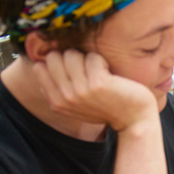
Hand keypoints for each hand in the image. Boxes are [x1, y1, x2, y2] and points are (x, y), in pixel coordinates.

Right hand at [32, 49, 156, 131]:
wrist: (134, 120)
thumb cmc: (107, 107)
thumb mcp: (76, 105)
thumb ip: (58, 90)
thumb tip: (40, 66)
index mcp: (56, 102)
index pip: (39, 67)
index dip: (56, 62)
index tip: (74, 70)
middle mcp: (65, 97)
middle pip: (54, 57)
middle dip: (71, 57)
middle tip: (87, 69)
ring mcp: (80, 91)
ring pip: (71, 54)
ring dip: (87, 58)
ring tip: (99, 72)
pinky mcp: (97, 84)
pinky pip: (92, 57)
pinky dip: (102, 61)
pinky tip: (109, 74)